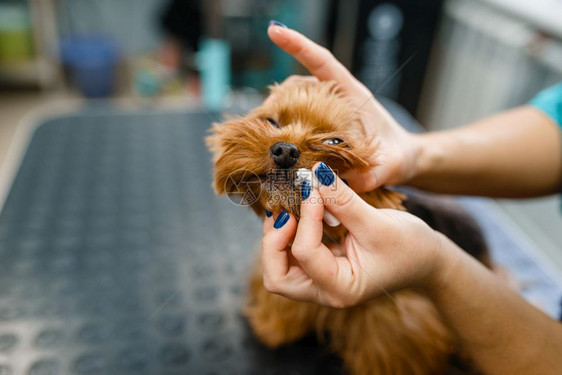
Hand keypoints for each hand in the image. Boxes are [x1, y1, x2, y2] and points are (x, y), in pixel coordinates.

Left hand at [261, 162, 446, 307]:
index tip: (313, 188)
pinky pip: (292, 254)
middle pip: (277, 276)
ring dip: (278, 235)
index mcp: (341, 289)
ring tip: (290, 206)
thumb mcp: (377, 222)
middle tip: (286, 210)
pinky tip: (299, 210)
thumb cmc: (410, 247)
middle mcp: (325, 291)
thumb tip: (314, 173)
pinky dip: (290, 232)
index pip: (305, 254)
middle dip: (274, 240)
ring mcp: (320, 281)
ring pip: (279, 266)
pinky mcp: (321, 267)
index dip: (305, 217)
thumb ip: (342, 199)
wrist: (428, 260)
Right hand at [267, 23, 422, 191]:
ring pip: (292, 100)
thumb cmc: (397, 157)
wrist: (402, 160)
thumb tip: (348, 183)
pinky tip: (273, 142)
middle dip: (277, 95)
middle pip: (298, 84)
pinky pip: (295, 120)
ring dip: (275, 112)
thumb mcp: (389, 166)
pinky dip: (281, 127)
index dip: (299, 46)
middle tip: (263, 118)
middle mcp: (336, 99)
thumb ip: (371, 174)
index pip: (323, 63)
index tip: (275, 31)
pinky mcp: (320, 128)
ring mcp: (326, 112)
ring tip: (264, 132)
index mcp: (352, 95)